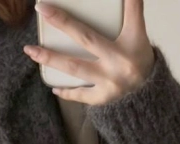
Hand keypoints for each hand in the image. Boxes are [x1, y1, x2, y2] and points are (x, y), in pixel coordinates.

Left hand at [24, 0, 155, 104]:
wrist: (148, 98)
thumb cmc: (139, 61)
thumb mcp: (139, 35)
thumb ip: (132, 12)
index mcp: (131, 42)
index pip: (128, 12)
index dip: (121, 1)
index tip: (72, 0)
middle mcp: (118, 62)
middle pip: (86, 38)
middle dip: (63, 23)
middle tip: (42, 10)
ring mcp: (109, 82)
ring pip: (75, 68)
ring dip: (51, 58)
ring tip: (31, 51)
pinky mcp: (102, 98)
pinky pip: (79, 94)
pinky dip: (66, 91)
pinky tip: (53, 86)